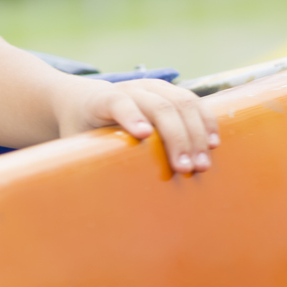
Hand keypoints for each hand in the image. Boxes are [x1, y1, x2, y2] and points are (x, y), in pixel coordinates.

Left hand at [57, 76, 219, 173]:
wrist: (81, 100)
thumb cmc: (80, 128)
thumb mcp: (73, 142)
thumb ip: (80, 160)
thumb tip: (90, 199)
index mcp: (99, 99)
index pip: (116, 101)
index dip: (130, 115)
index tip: (143, 135)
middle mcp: (128, 88)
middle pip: (157, 105)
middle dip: (176, 137)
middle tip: (185, 169)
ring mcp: (149, 87)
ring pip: (181, 101)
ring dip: (196, 133)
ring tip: (202, 164)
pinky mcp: (167, 91)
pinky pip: (193, 102)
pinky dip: (205, 121)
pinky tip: (213, 143)